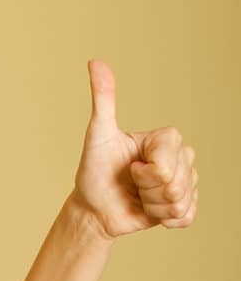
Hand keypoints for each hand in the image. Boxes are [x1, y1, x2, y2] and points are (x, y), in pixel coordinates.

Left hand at [71, 60, 198, 241]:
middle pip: (176, 183)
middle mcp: (181, 156)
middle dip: (148, 191)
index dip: (145, 173)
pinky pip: (186, 217)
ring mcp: (185, 181)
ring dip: (153, 206)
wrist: (94, 209)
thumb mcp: (98, 134)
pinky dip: (165, 219)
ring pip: (180, 201)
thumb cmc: (94, 171)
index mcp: (166, 138)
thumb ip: (103, 99)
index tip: (129, 167)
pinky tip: (150, 210)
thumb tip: (94, 61)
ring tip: (139, 197)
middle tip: (132, 184)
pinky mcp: (184, 206)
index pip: (168, 162)